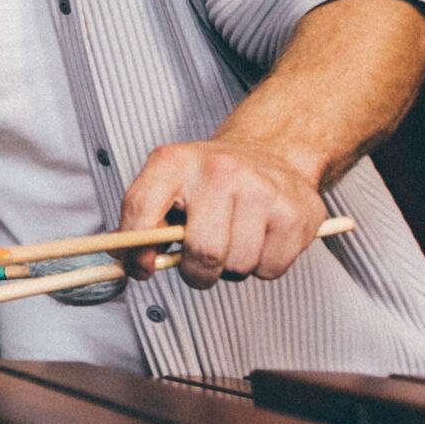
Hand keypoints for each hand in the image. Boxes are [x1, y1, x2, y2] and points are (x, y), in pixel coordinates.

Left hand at [117, 140, 327, 288]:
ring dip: (230, 269)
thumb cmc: (212, 179)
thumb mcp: (168, 183)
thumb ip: (144, 220)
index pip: (141, 210)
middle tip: (198, 264)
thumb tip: (128, 263)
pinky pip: (269, 270)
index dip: (135, 251)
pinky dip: (261, 267)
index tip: (140, 268)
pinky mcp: (297, 213)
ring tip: (233, 239)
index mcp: (174, 161)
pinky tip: (260, 238)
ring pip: (237, 266)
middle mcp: (219, 169)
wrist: (272, 151)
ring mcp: (262, 189)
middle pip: (203, 252)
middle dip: (196, 272)